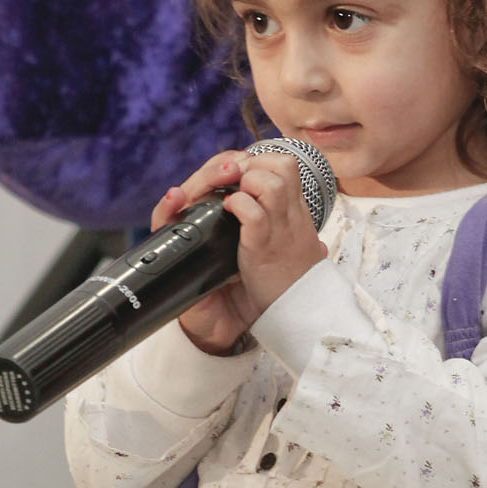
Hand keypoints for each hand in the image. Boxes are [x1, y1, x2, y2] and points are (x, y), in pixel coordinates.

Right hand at [154, 148, 326, 355]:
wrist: (228, 325)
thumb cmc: (250, 293)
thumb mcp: (276, 268)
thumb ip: (293, 256)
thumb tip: (321, 244)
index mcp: (236, 217)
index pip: (233, 176)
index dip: (243, 163)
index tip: (254, 162)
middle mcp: (209, 217)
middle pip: (209, 176)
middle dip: (223, 165)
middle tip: (237, 166)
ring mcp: (190, 229)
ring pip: (186, 189)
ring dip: (203, 177)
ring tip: (221, 175)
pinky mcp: (175, 247)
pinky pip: (164, 221)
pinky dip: (169, 206)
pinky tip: (177, 197)